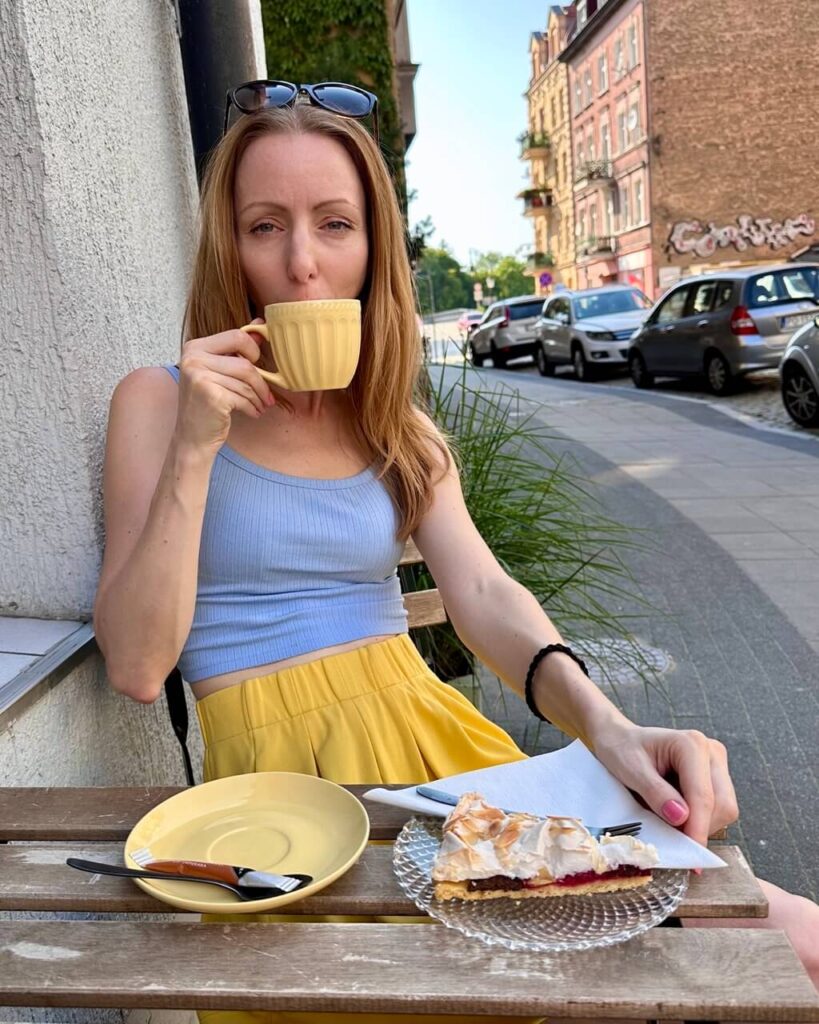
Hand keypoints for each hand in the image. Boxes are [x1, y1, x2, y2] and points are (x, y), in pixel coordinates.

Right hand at [176, 320, 274, 450]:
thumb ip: (236, 348)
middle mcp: (193, 358)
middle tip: (267, 394)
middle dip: (261, 381)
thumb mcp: (218, 372)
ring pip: (246, 382)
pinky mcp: (210, 395)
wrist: (192, 437)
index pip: (237, 336)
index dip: (253, 350)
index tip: (257, 364)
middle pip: (245, 362)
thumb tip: (259, 324)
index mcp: (195, 347)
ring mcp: (200, 377)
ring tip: (261, 406)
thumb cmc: (208, 404)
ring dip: (259, 397)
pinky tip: (253, 413)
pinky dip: (253, 407)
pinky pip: (243, 397)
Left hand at [591, 723, 738, 845]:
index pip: (703, 795)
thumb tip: (681, 818)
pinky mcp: (715, 778)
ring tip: (666, 818)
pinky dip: (698, 821)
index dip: (697, 827)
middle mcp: (711, 753)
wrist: (620, 739)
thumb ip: (655, 793)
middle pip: (723, 805)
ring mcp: (716, 765)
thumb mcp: (630, 769)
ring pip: (724, 811)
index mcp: (691, 744)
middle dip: (700, 828)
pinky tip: (675, 814)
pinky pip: (717, 810)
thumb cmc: (622, 749)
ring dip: (699, 825)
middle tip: (671, 838)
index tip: (690, 854)